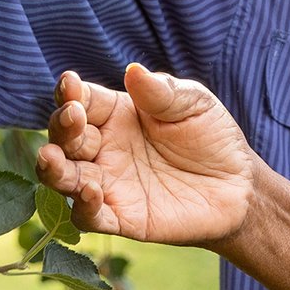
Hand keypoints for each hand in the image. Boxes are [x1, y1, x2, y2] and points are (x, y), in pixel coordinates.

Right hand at [35, 63, 256, 244]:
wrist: (239, 185)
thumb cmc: (212, 137)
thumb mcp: (194, 105)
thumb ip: (164, 92)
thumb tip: (133, 71)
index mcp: (116, 114)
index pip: (81, 100)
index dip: (69, 93)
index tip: (70, 85)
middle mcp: (104, 148)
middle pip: (65, 137)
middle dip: (62, 126)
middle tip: (72, 116)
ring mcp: (109, 183)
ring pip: (65, 178)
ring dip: (52, 169)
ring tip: (50, 157)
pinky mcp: (121, 217)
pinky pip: (89, 217)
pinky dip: (82, 207)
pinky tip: (90, 191)